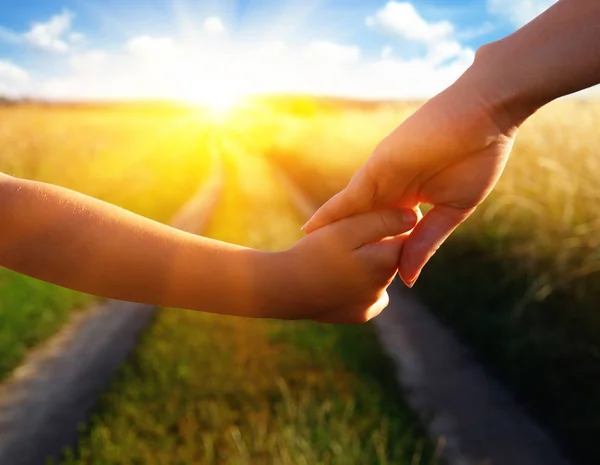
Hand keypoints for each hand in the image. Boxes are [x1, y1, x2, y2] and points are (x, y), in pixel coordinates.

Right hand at [274, 209, 416, 323]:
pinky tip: (341, 278)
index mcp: (385, 262)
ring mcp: (373, 304)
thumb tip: (413, 217)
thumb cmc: (314, 253)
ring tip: (340, 258)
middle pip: (391, 256)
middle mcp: (385, 286)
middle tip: (346, 238)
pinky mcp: (360, 315)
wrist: (283, 289)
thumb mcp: (346, 228)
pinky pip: (369, 294)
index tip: (361, 222)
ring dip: (368, 264)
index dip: (384, 224)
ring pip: (380, 275)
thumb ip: (382, 220)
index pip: (403, 236)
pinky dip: (360, 285)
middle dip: (376, 245)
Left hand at [302, 73, 518, 286]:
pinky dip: (330, 214)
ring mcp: (382, 179)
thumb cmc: (478, 157)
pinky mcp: (378, 168)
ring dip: (329, 234)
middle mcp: (391, 191)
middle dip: (343, 247)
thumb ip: (425, 241)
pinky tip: (311, 230)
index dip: (373, 252)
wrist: (486, 116)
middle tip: (321, 270)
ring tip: (308, 254)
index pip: (385, 232)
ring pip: (350, 214)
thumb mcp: (452, 210)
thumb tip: (408, 279)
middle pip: (362, 225)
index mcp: (410, 200)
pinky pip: (349, 197)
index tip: (357, 276)